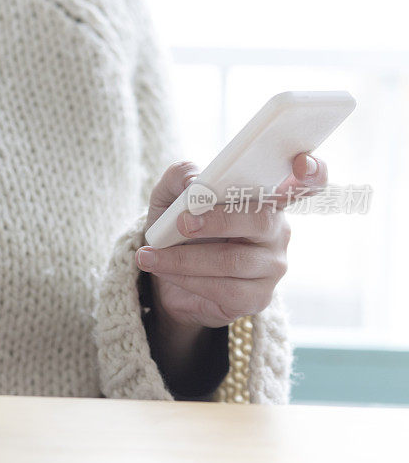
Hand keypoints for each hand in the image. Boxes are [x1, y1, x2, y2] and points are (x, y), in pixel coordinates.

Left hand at [138, 153, 327, 328]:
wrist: (163, 275)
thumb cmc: (175, 228)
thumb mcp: (168, 197)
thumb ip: (179, 176)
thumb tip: (196, 178)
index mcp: (265, 197)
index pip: (307, 181)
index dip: (312, 171)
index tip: (301, 164)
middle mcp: (277, 230)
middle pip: (260, 220)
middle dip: (216, 221)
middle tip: (181, 222)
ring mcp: (272, 267)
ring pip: (233, 260)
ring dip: (184, 258)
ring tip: (149, 255)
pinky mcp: (257, 298)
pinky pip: (224, 289)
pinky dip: (186, 279)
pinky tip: (165, 273)